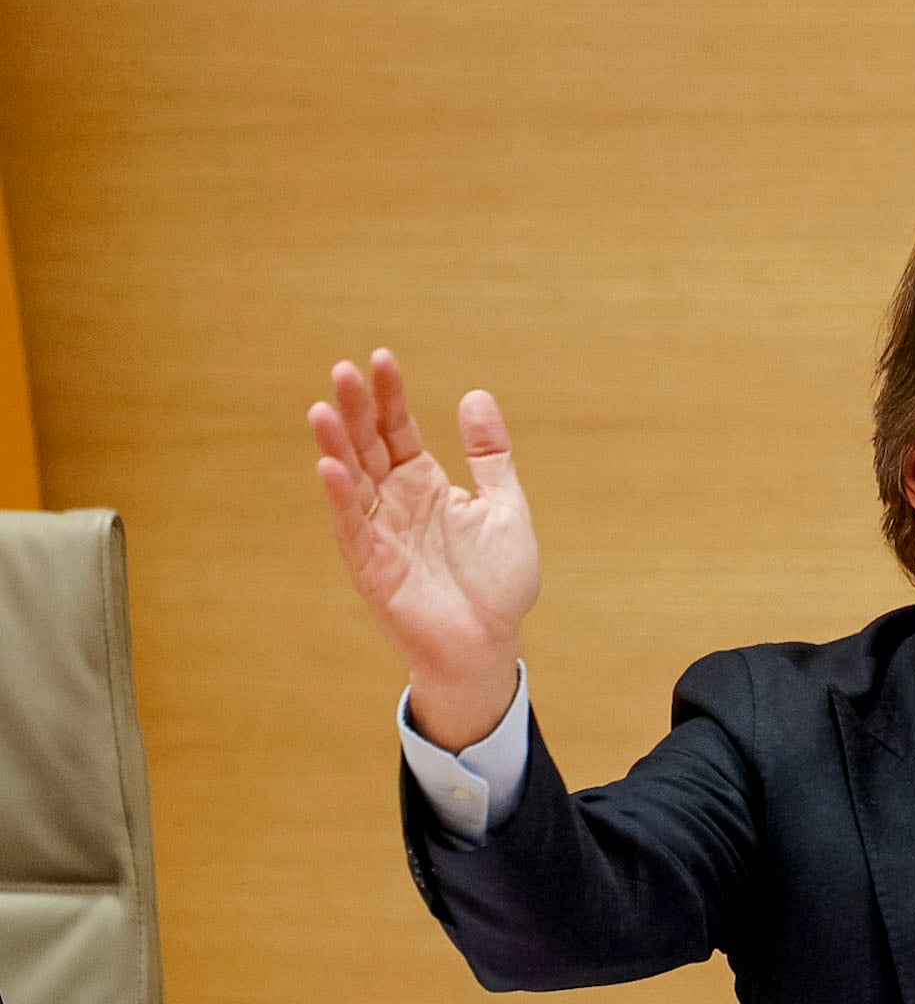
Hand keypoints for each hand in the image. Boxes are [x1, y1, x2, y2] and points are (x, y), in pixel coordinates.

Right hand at [309, 350, 539, 748]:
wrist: (490, 645)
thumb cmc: (497, 582)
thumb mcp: (504, 507)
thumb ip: (490, 455)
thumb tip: (476, 394)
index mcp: (426, 484)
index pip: (398, 429)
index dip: (389, 396)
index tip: (382, 358)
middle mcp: (396, 502)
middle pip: (368, 446)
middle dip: (354, 410)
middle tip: (342, 370)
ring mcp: (380, 533)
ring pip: (351, 480)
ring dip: (336, 446)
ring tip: (321, 409)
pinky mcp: (372, 566)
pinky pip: (352, 526)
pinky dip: (341, 497)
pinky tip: (330, 466)